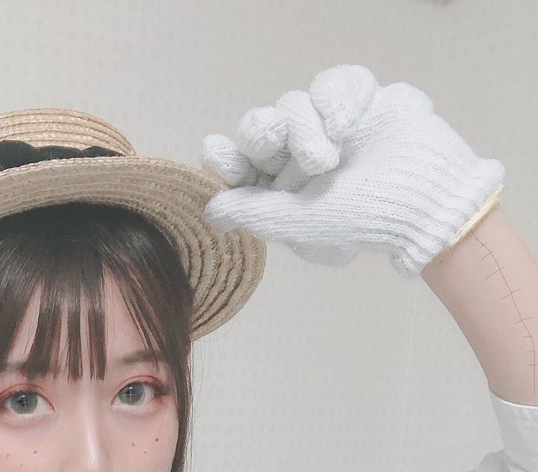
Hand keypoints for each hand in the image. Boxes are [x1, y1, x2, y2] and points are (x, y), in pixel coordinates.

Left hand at [201, 64, 504, 276]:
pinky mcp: (356, 100)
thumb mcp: (300, 222)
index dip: (226, 157)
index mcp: (283, 190)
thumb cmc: (363, 217)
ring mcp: (328, 126)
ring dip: (305, 127)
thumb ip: (254, 212)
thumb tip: (212, 210)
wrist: (425, 193)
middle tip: (269, 137)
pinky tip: (348, 124)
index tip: (213, 149)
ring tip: (328, 157)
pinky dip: (336, 100)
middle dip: (261, 130)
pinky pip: (328, 83)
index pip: (242, 167)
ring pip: (293, 102)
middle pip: (261, 126)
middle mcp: (300, 156)